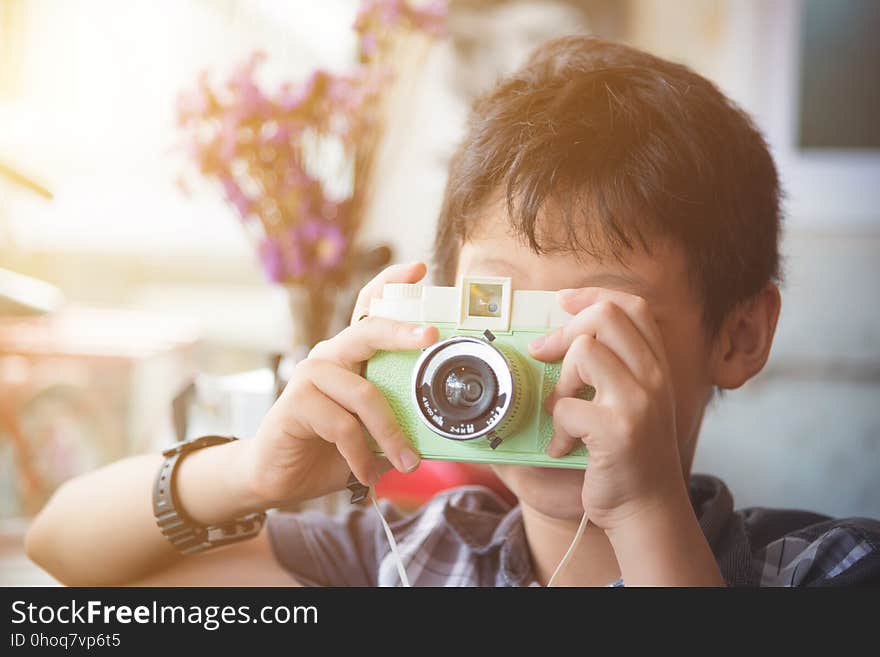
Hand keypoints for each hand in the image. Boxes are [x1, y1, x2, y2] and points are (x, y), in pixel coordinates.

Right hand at [245, 262, 438, 506]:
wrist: (279, 477)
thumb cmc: (329, 448)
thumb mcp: (370, 430)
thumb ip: (396, 418)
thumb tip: (439, 428)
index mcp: (351, 356)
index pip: (369, 309)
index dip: (391, 285)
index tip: (419, 269)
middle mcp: (330, 356)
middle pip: (368, 331)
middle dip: (402, 332)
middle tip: (431, 338)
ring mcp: (310, 375)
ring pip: (365, 394)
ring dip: (391, 434)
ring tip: (407, 463)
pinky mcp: (296, 402)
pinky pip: (343, 426)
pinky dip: (361, 455)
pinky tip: (366, 474)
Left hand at [528, 288, 687, 532]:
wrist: (648, 511)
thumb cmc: (629, 456)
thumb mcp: (631, 403)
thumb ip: (609, 369)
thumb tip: (548, 340)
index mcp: (656, 366)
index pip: (632, 306)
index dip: (593, 295)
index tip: (562, 302)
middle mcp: (654, 378)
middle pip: (607, 316)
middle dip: (564, 332)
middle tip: (544, 356)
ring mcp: (639, 403)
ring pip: (585, 352)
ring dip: (560, 383)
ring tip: (563, 413)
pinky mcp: (619, 431)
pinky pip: (567, 406)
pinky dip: (557, 429)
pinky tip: (565, 448)